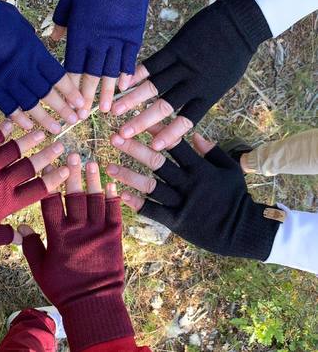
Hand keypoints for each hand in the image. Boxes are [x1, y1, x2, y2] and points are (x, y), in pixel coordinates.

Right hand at [0, 0, 83, 133]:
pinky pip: (8, 107)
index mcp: (34, 52)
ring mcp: (7, 81)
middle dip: (63, 108)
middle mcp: (25, 70)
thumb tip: (38, 51)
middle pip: (49, 94)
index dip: (70, 91)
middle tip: (75, 120)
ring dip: (45, 118)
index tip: (80, 102)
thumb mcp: (20, 24)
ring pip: (31, 105)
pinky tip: (28, 126)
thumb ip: (32, 43)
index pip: (58, 77)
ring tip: (56, 129)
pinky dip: (19, 118)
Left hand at [0, 120, 69, 270]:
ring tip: (41, 131)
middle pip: (30, 166)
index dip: (54, 178)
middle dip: (48, 155)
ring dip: (28, 140)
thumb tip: (22, 238)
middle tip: (60, 145)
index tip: (66, 169)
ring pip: (12, 150)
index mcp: (6, 204)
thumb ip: (4, 236)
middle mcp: (0, 184)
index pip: (37, 189)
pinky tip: (10, 123)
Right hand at [19, 154, 133, 351]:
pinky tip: (112, 185)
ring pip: (95, 199)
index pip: (50, 202)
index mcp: (58, 235)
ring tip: (91, 163)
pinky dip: (113, 198)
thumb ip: (31, 246)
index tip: (47, 166)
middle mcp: (78, 229)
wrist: (93, 304)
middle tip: (71, 155)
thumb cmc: (63, 288)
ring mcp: (98, 231)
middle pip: (74, 195)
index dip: (48, 182)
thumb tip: (20, 226)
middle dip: (71, 174)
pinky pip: (115, 213)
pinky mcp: (114, 236)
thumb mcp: (40, 269)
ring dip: (93, 180)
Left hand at [52, 0, 164, 116]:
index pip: (73, 66)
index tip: (69, 102)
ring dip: (107, 92)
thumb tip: (54, 38)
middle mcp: (99, 40)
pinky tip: (123, 87)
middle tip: (84, 116)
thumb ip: (61, 21)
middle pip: (92, 74)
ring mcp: (119, 38)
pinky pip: (130, 58)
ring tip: (106, 110)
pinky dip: (127, 73)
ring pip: (111, 72)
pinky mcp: (134, 33)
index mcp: (80, 32)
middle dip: (87, 97)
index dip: (71, 86)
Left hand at [107, 132, 282, 259]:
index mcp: (199, 168)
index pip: (174, 145)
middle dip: (134, 149)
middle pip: (157, 162)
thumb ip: (213, 150)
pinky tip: (121, 195)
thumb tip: (195, 133)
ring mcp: (180, 202)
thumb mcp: (231, 169)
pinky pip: (154, 211)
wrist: (242, 231)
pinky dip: (138, 204)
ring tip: (109, 167)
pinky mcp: (176, 221)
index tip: (139, 121)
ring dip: (128, 176)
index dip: (156, 132)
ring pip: (150, 186)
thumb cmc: (236, 197)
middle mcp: (187, 183)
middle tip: (114, 138)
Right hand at [112, 0, 271, 149]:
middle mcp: (193, 83)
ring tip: (115, 109)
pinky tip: (123, 81)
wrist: (242, 21)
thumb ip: (205, 93)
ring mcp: (183, 65)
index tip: (154, 147)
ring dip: (132, 98)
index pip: (186, 120)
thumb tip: (189, 104)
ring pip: (154, 86)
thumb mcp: (225, 80)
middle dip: (142, 122)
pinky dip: (137, 72)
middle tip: (123, 133)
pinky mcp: (176, 48)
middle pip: (164, 107)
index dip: (169, 134)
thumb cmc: (234, 54)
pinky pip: (153, 63)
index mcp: (208, 95)